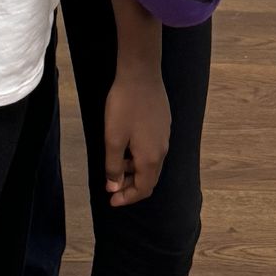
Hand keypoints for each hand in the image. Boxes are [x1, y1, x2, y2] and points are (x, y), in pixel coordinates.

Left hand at [103, 64, 169, 206]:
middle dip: (131, 188)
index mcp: (150, 158)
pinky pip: (153, 151)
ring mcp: (164, 137)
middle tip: (112, 189)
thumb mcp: (112, 138)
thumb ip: (114, 165)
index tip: (111, 201)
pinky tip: (126, 149)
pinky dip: (140, 159)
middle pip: (149, 179)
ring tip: (115, 168)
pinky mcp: (162, 125)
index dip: (127, 198)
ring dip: (134, 172)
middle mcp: (162, 151)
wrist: (141, 74)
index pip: (143, 189)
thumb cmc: (124, 106)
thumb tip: (114, 187)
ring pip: (151, 165)